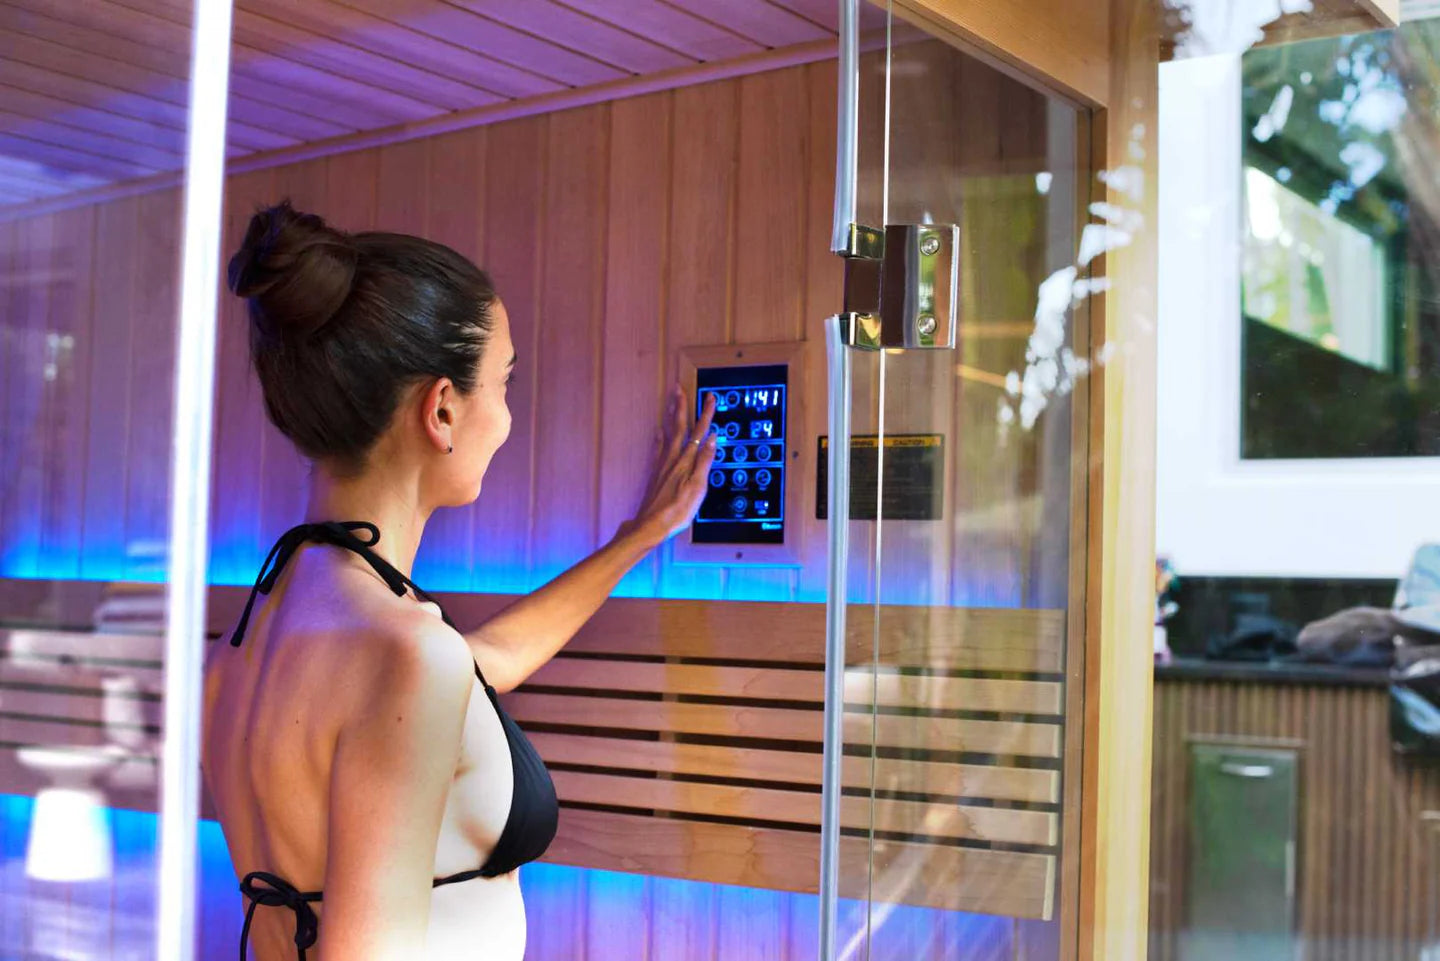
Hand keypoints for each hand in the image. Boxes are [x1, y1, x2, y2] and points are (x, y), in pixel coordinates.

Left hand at [621, 383, 716, 547]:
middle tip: (678, 388)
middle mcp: (672, 459)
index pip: (699, 432)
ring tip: (671, 402)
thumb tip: (712, 438)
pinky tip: (658, 432)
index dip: (705, 414)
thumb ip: (704, 461)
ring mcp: (662, 465)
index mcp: (686, 461)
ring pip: (667, 434)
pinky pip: (658, 449)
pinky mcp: (656, 473)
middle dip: (681, 407)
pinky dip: (659, 437)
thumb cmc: (676, 511)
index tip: (710, 398)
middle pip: (678, 427)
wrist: (650, 524)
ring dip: (670, 416)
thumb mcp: (697, 488)